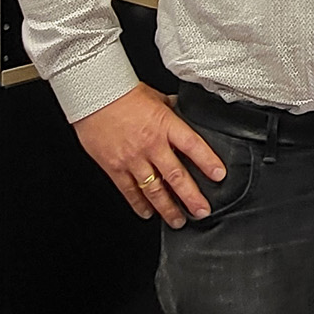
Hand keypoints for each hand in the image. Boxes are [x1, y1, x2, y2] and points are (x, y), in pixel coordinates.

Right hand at [73, 81, 225, 228]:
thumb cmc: (123, 93)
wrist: (94, 96)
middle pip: (176, 175)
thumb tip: (184, 112)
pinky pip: (129, 191)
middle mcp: (151, 145)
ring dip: (168, 208)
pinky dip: (139, 204)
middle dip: (191, 197)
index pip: (193, 146)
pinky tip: (148, 213)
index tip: (219, 175)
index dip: (208, 162)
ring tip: (178, 220)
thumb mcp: (156, 97)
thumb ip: (171, 110)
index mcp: (165, 124)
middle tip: (202, 211)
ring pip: (154, 189)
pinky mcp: (114, 167)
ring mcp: (132, 158)